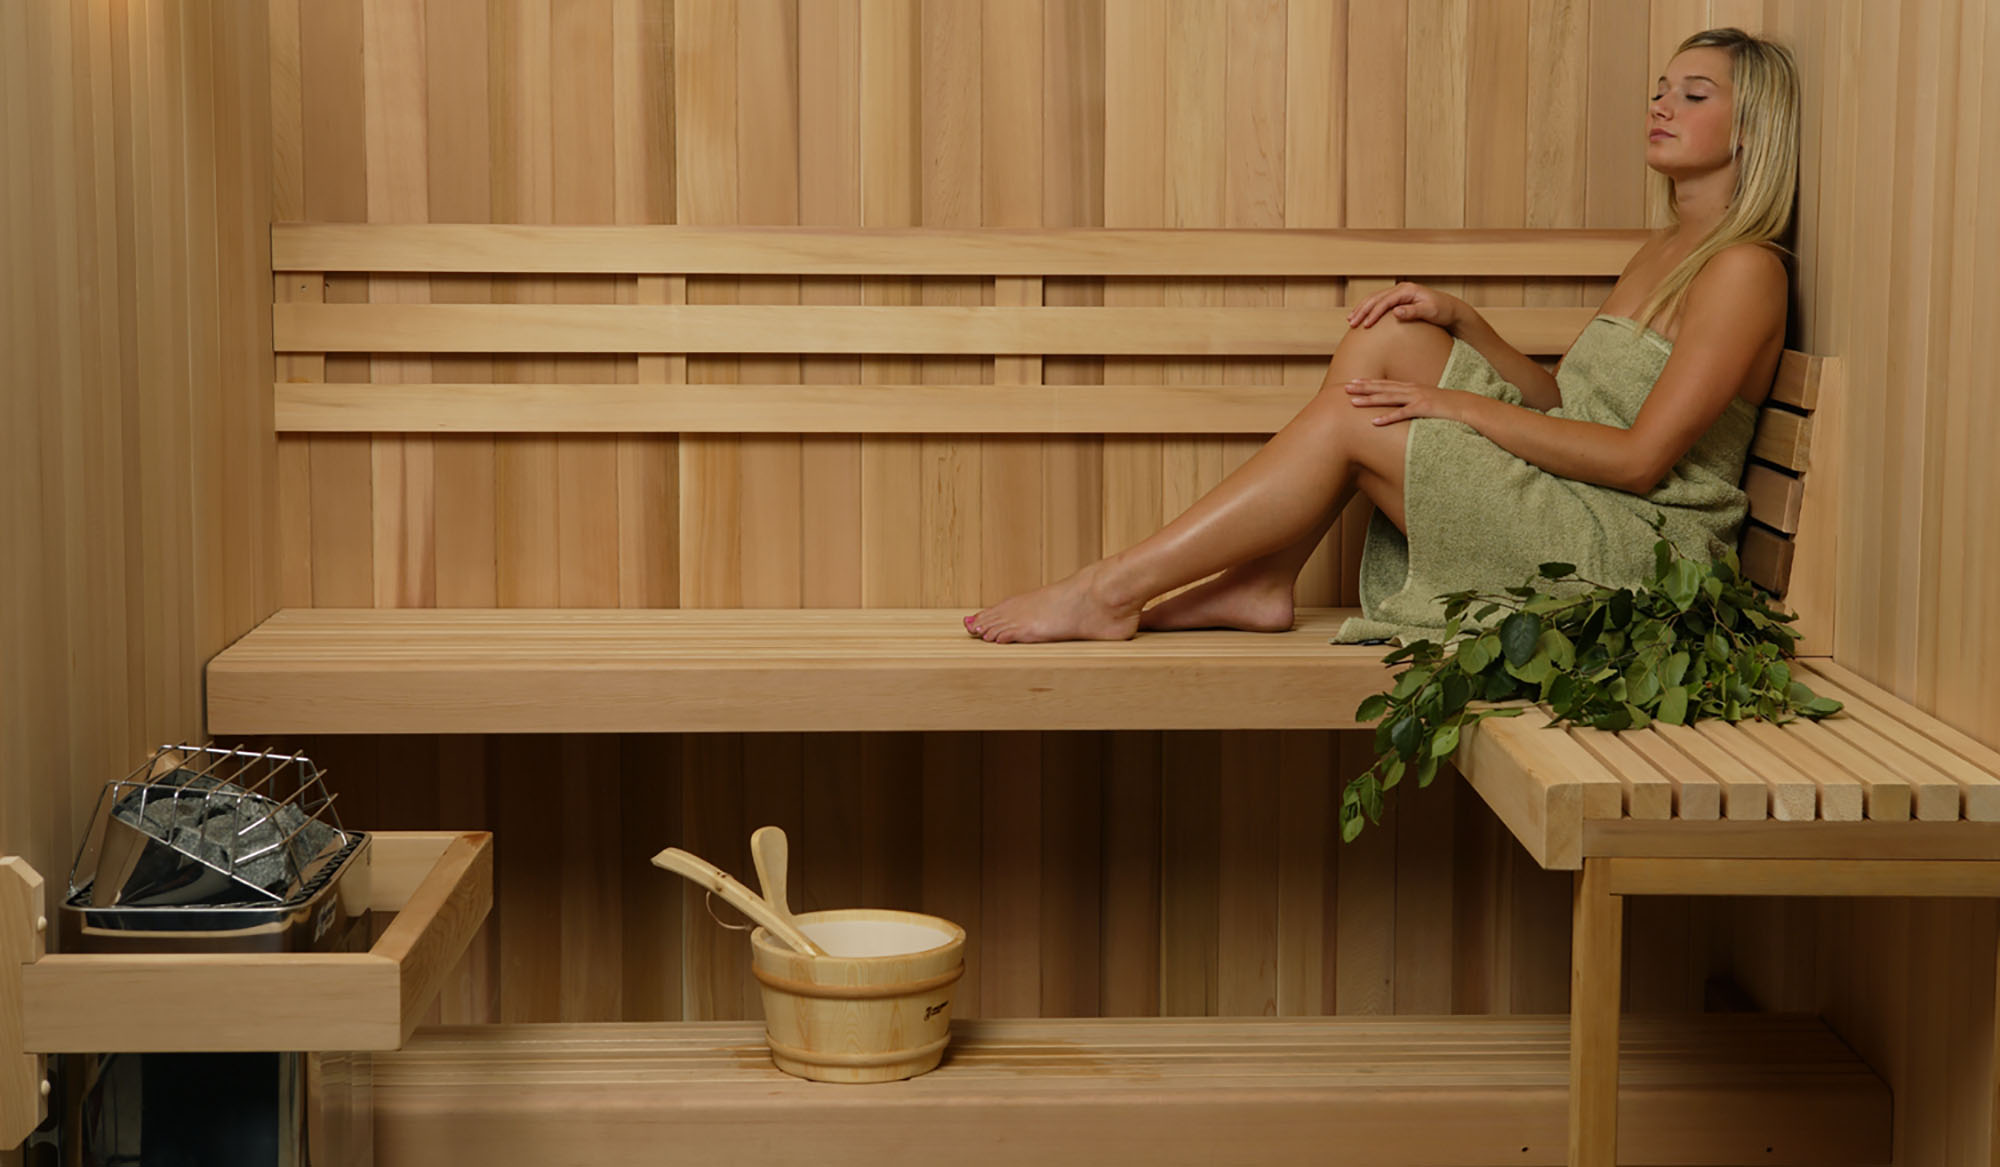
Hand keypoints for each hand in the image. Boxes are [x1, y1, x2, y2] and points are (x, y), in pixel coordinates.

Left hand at [1343, 379, 1462, 425]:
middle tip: (1345, 387)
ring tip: (1352, 402)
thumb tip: (1403, 407)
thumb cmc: (1447, 406)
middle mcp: (1412, 389)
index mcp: (1412, 387)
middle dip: (1363, 387)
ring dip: (1369, 400)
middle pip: (1383, 388)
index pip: (1386, 384)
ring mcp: (1417, 398)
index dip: (1369, 382)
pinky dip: (1387, 418)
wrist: (1467, 406)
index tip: (1353, 382)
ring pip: (1388, 398)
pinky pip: (1402, 414)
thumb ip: (1414, 402)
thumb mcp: (1428, 401)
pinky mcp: (1423, 409)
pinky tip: (1374, 422)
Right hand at [1345, 282, 1463, 330]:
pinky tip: (1362, 317)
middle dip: (1362, 310)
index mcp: (1407, 290)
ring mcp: (1399, 293)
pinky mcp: (1398, 300)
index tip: (1366, 325)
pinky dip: (1368, 309)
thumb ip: (1412, 311)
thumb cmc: (1442, 311)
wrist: (1451, 309)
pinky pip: (1379, 303)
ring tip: (1351, 320)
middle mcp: (1401, 289)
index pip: (1384, 301)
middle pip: (1375, 298)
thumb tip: (1395, 312)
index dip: (1373, 313)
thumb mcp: (1429, 312)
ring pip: (1374, 299)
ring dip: (1362, 309)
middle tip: (1351, 323)